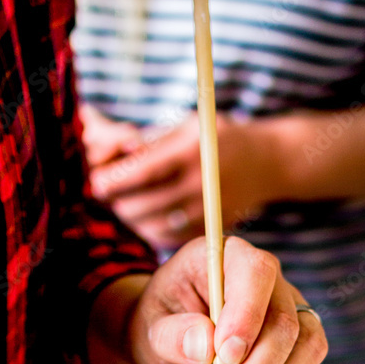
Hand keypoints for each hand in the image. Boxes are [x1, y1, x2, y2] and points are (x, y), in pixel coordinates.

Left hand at [86, 111, 279, 249]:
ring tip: (129, 201)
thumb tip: (99, 142)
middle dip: (117, 199)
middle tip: (110, 192)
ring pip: (147, 225)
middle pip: (138, 204)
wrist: (265, 163)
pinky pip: (164, 238)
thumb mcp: (184, 125)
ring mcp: (204, 213)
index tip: (98, 180)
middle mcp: (197, 185)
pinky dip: (148, 228)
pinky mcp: (206, 232)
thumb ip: (144, 140)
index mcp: (189, 151)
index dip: (111, 180)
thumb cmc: (215, 138)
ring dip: (130, 215)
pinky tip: (148, 215)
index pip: (138, 172)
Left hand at [90, 236, 327, 363]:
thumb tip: (204, 344)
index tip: (226, 356)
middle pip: (285, 322)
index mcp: (228, 257)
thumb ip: (173, 334)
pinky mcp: (296, 349)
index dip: (248, 314)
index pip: (256, 273)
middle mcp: (267, 282)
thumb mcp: (151, 327)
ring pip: (306, 349)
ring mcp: (288, 313)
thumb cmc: (162, 325)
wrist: (170, 343)